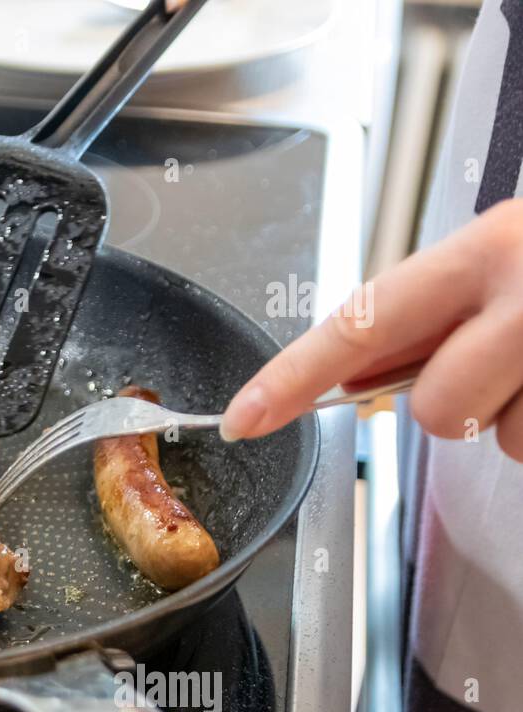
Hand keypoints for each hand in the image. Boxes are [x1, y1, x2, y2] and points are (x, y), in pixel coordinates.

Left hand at [221, 197, 522, 461]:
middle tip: (497, 364)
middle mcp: (522, 291)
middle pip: (432, 407)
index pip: (359, 324)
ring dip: (511, 414)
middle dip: (451, 405)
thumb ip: (423, 315)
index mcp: (480, 252)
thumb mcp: (496, 262)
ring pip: (490, 435)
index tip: (242, 416)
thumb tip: (350, 378)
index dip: (291, 379)